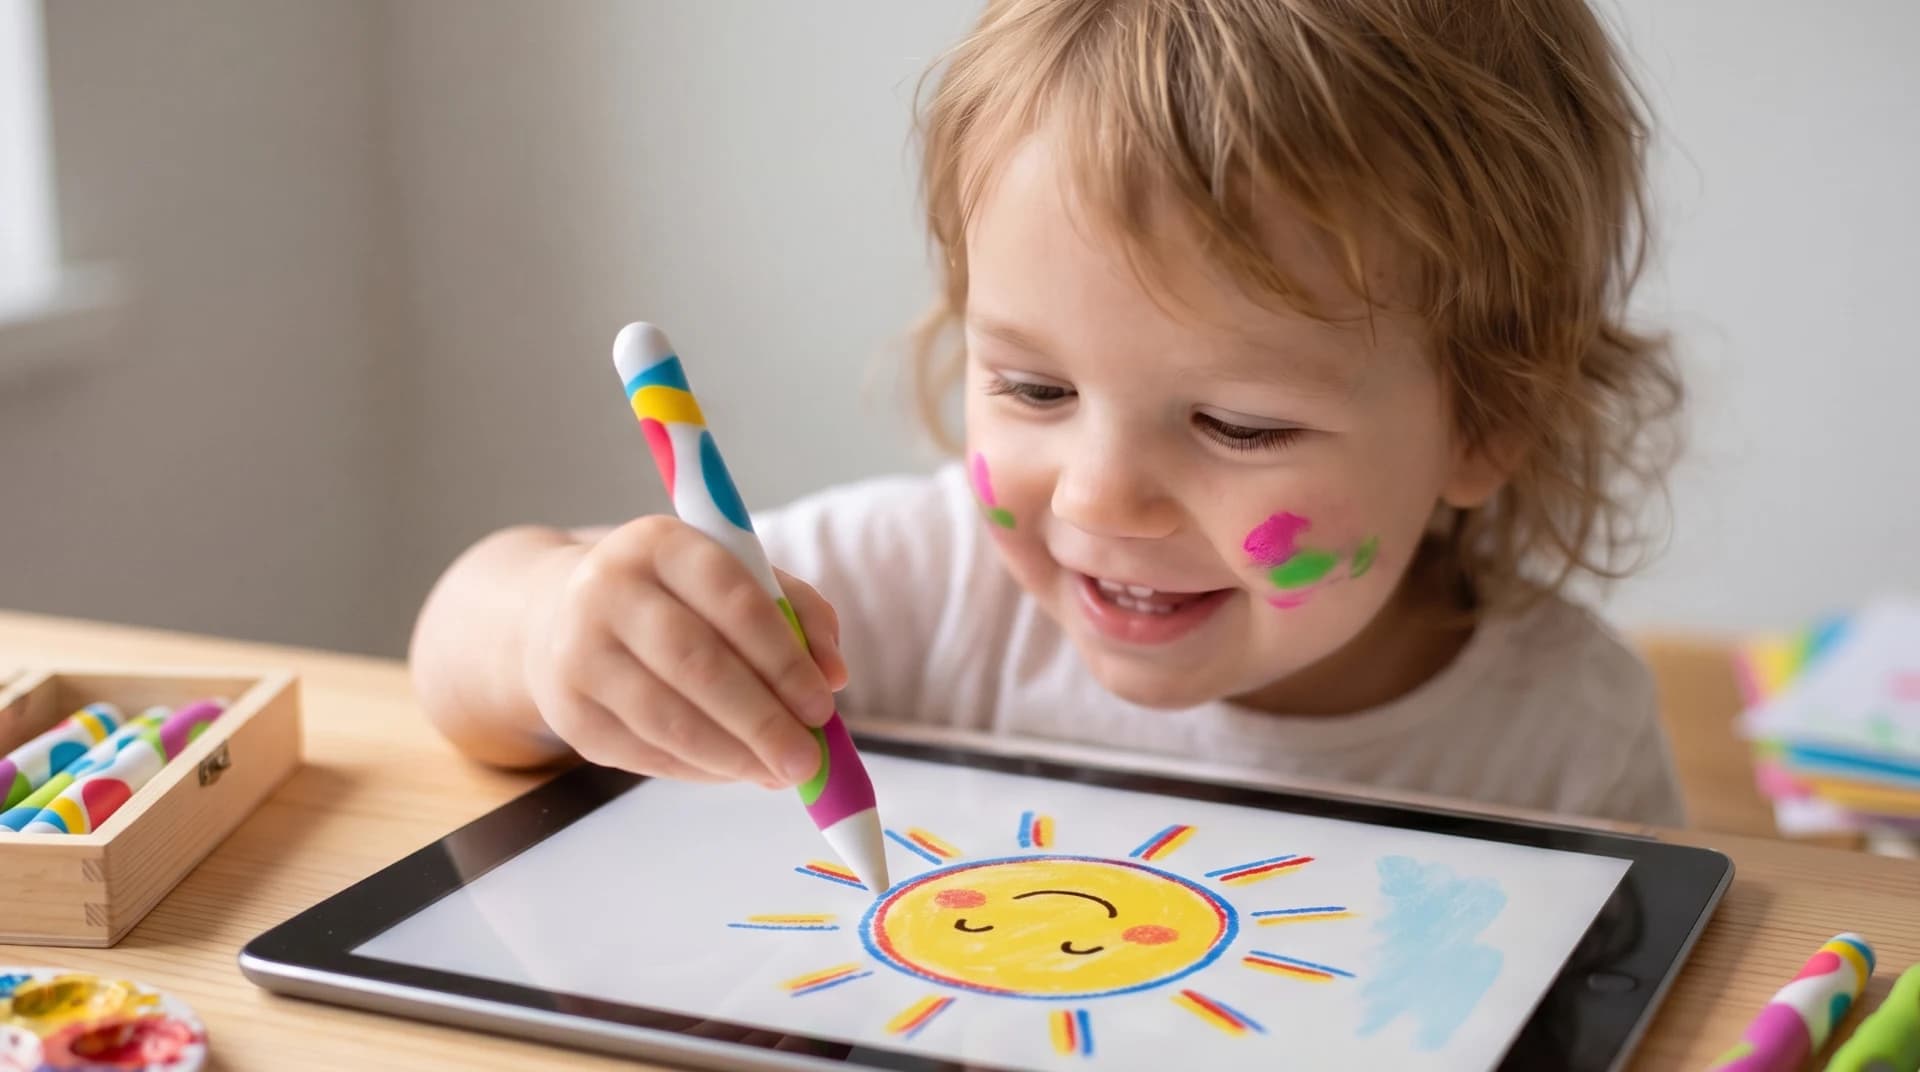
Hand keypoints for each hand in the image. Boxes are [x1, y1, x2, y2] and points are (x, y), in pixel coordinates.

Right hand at [522, 515, 848, 786]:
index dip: (783, 657)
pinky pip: (645, 752)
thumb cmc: (672, 597)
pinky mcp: (568, 711)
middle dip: (762, 720)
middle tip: (808, 760)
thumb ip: (796, 613)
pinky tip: (736, 770)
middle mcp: (609, 590)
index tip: (823, 704)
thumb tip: (834, 675)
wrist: (558, 615)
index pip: (732, 598)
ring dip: (734, 755)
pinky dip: (700, 769)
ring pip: (668, 718)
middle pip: (696, 663)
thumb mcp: (734, 578)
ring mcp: (578, 652)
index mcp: (661, 543)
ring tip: (779, 773)